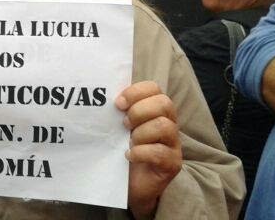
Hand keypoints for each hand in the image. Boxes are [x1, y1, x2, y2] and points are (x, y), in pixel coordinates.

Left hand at [116, 81, 181, 217]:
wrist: (130, 185)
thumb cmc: (123, 151)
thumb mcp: (119, 127)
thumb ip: (117, 112)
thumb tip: (100, 97)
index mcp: (156, 110)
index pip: (154, 88)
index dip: (136, 92)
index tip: (118, 103)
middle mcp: (169, 123)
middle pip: (164, 103)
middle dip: (139, 111)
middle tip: (124, 125)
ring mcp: (173, 144)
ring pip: (163, 126)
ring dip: (140, 133)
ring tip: (128, 142)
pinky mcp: (172, 164)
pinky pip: (160, 152)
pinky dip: (141, 152)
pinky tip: (129, 156)